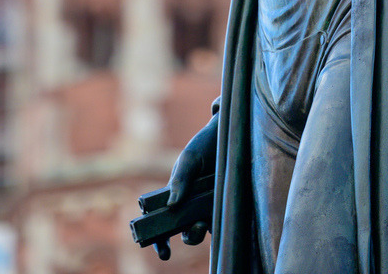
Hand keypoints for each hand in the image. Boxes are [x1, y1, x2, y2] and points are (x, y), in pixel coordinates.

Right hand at [165, 112, 218, 250]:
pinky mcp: (226, 204)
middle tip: (195, 228)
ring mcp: (209, 206)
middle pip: (186, 231)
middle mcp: (191, 205)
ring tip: (204, 222)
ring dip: (203, 232)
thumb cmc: (203, 146)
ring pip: (204, 230)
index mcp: (176, 196)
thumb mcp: (189, 160)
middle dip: (189, 237)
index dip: (161, 240)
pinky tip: (223, 215)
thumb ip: (180, 180)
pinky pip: (223, 220)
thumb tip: (171, 205)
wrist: (226, 135)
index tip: (165, 252)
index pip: (164, 223)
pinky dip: (222, 223)